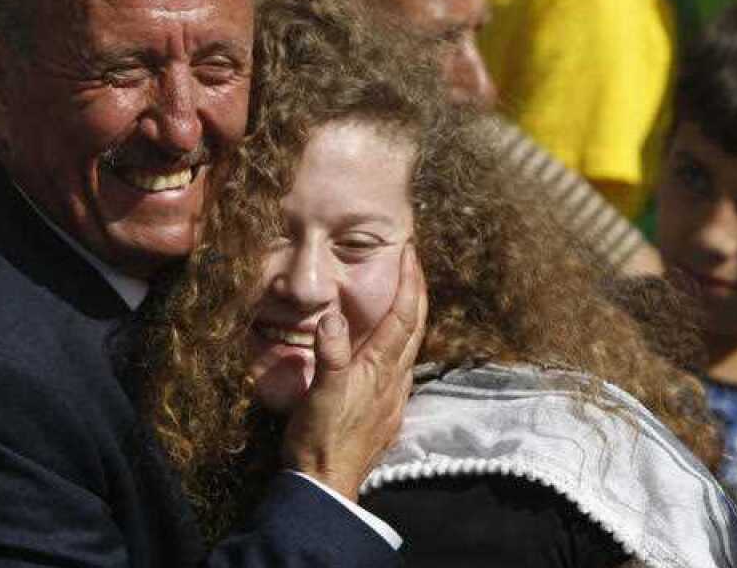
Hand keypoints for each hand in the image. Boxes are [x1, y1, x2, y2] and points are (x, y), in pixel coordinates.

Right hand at [281, 244, 427, 501]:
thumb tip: (335, 315)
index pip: (402, 316)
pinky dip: (401, 341)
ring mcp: (392, 396)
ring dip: (411, 314)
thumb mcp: (319, 393)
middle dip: (417, 291)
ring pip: (411, 345)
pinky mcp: (386, 411)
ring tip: (406, 293)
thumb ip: (331, 354)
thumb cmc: (319, 439)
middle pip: (415, 326)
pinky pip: (402, 365)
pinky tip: (392, 345)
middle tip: (413, 262)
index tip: (410, 252)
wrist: (325, 485)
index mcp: (379, 369)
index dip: (409, 282)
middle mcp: (394, 379)